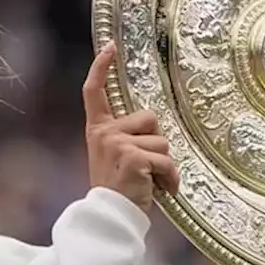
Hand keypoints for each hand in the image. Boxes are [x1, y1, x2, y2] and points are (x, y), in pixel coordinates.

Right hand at [82, 42, 178, 209]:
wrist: (110, 217)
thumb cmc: (118, 190)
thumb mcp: (114, 158)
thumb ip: (126, 138)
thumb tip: (154, 129)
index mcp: (99, 130)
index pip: (94, 92)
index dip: (101, 68)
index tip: (111, 47)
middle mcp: (105, 132)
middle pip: (150, 118)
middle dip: (157, 142)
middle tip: (145, 168)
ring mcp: (118, 143)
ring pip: (162, 141)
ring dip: (164, 164)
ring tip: (150, 181)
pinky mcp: (133, 156)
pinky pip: (166, 160)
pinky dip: (170, 178)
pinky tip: (162, 190)